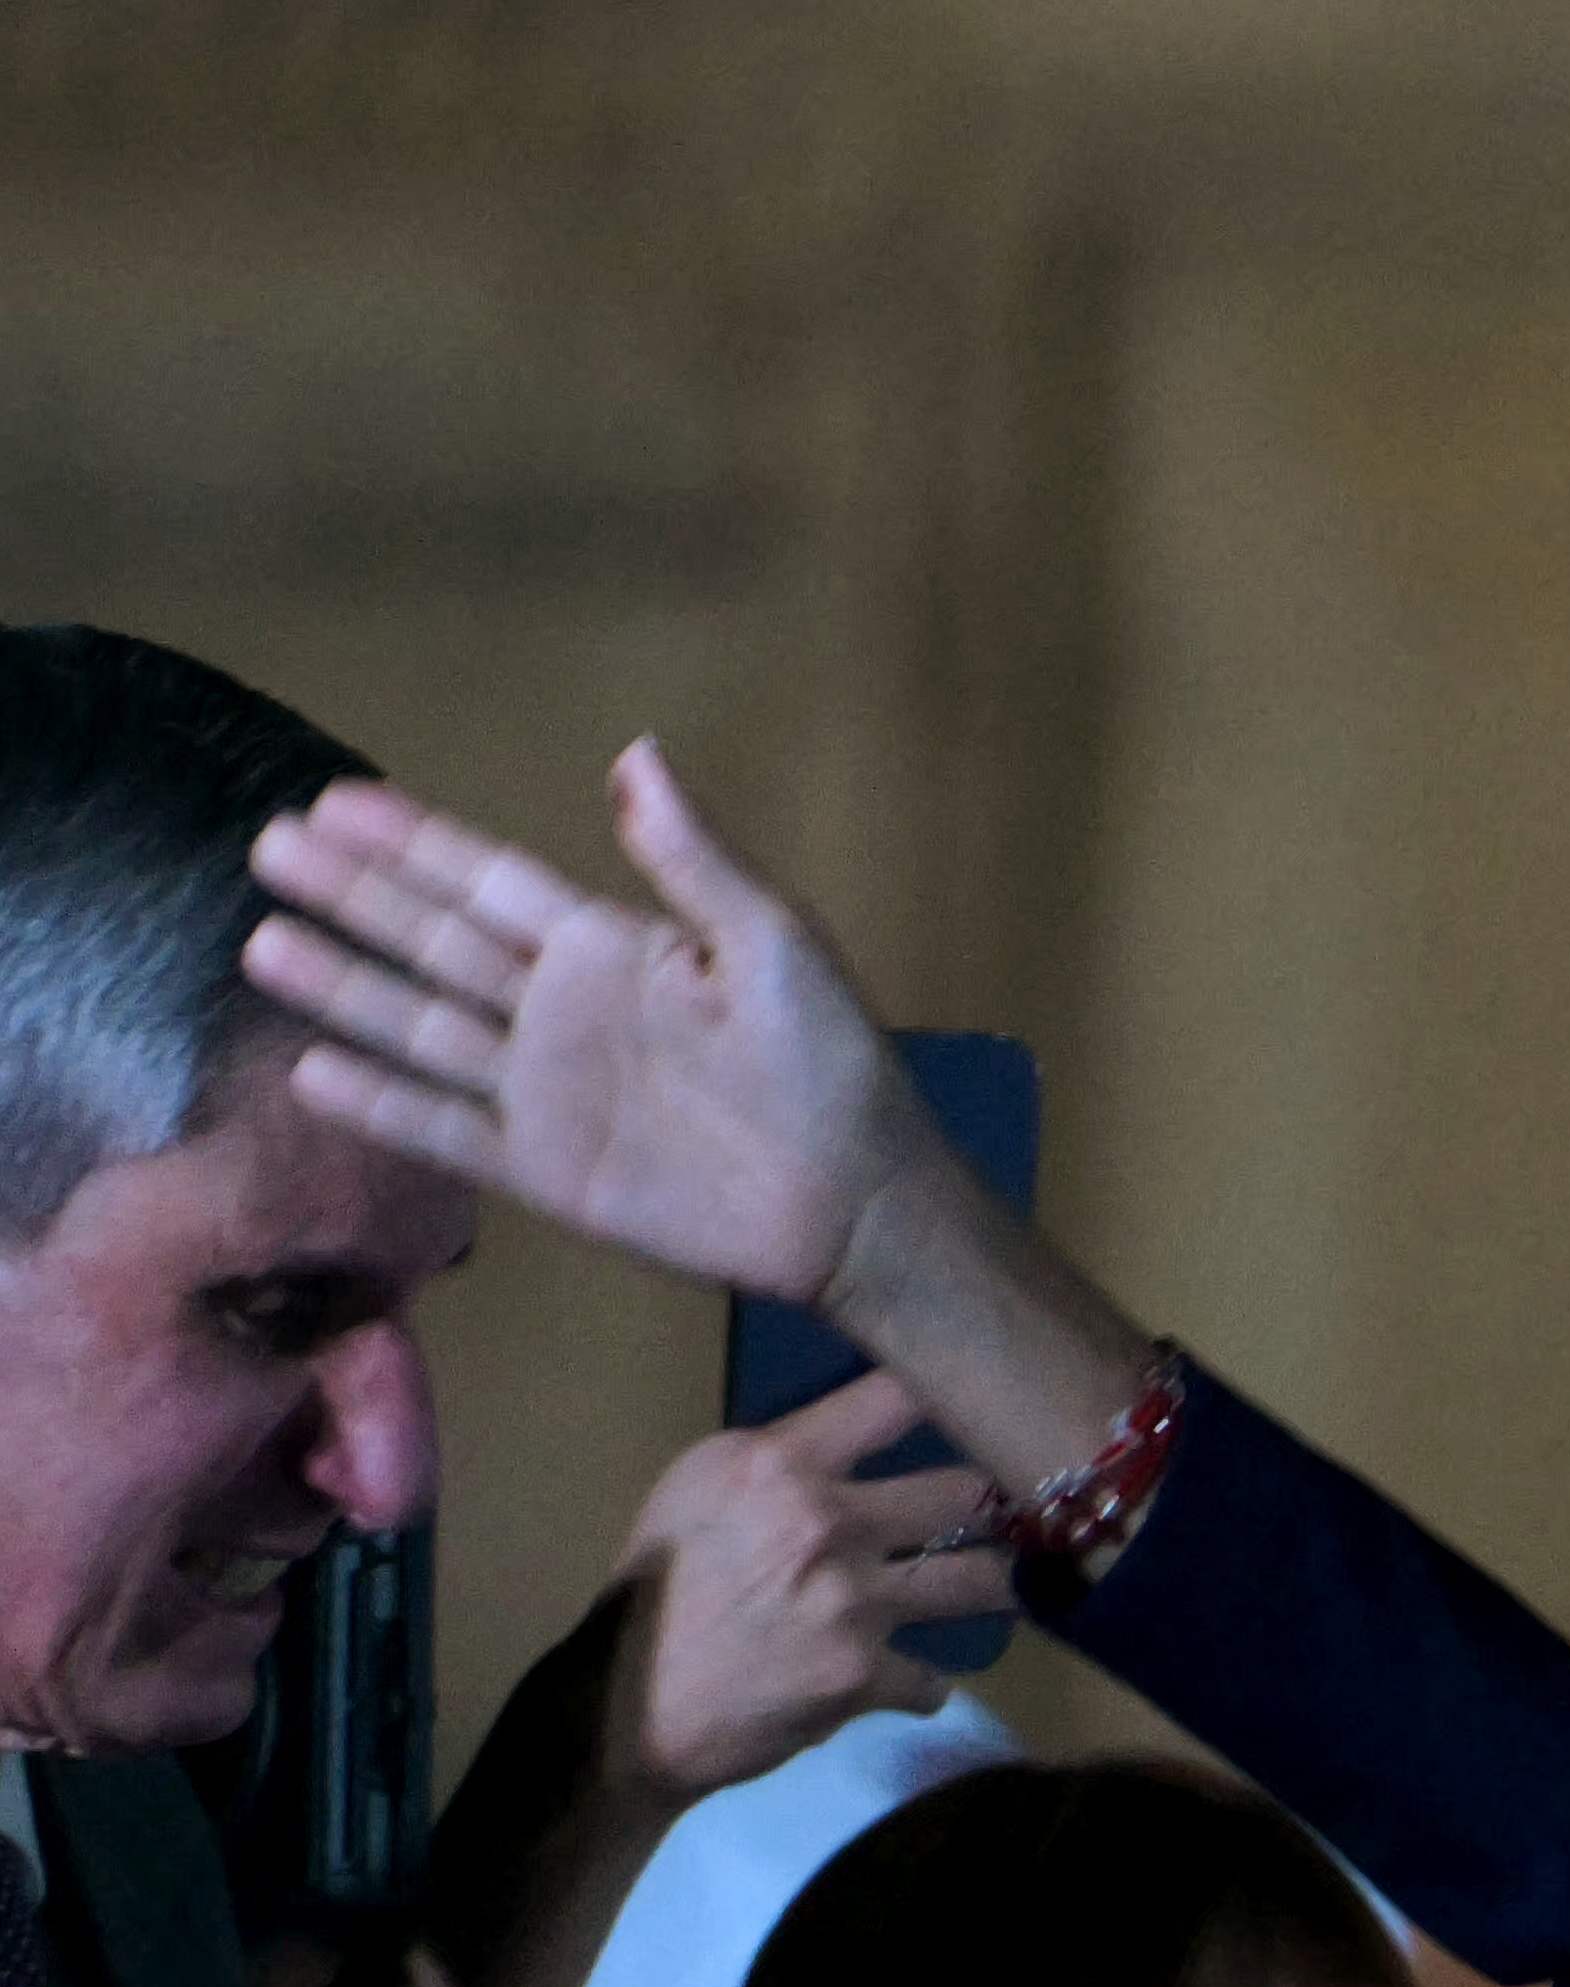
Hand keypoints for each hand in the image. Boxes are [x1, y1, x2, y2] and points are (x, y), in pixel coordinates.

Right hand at [242, 745, 941, 1308]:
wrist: (855, 1198)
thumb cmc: (831, 1062)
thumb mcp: (772, 942)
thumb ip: (691, 858)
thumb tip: (636, 753)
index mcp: (611, 947)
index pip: (487, 881)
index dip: (411, 842)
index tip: (333, 799)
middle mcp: (560, 1009)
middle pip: (434, 940)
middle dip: (354, 895)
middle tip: (268, 845)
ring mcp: (544, 1089)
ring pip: (419, 1025)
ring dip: (343, 986)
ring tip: (260, 943)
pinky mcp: (544, 1168)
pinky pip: (443, 1128)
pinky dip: (379, 1103)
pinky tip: (309, 1070)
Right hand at [604, 1374, 1011, 1802]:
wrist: (625, 1703)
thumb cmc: (659, 1587)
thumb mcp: (701, 1492)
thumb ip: (786, 1463)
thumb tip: (867, 1435)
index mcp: (776, 1463)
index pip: (894, 1397)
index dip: (959, 1395)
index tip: (998, 1402)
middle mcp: (823, 1521)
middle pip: (968, 1492)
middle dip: (1007, 1503)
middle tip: (1036, 1510)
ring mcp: (851, 1601)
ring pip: (982, 1581)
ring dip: (997, 1585)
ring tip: (1011, 1583)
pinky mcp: (864, 1676)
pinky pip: (932, 1677)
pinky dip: (918, 1684)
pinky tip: (902, 1681)